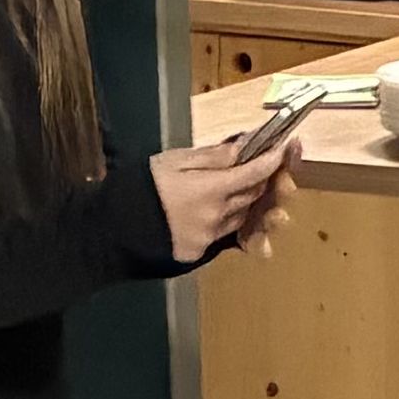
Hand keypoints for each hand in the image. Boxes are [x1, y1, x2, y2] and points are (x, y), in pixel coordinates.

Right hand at [153, 139, 296, 264]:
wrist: (113, 228)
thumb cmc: (141, 186)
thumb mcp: (174, 161)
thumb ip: (213, 156)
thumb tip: (245, 147)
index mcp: (210, 190)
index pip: (254, 174)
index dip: (273, 161)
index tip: (285, 148)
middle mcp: (217, 217)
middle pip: (254, 196)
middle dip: (266, 180)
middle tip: (271, 165)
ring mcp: (211, 237)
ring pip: (244, 216)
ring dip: (251, 201)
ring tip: (249, 186)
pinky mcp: (202, 252)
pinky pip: (228, 234)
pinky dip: (235, 220)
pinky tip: (231, 210)